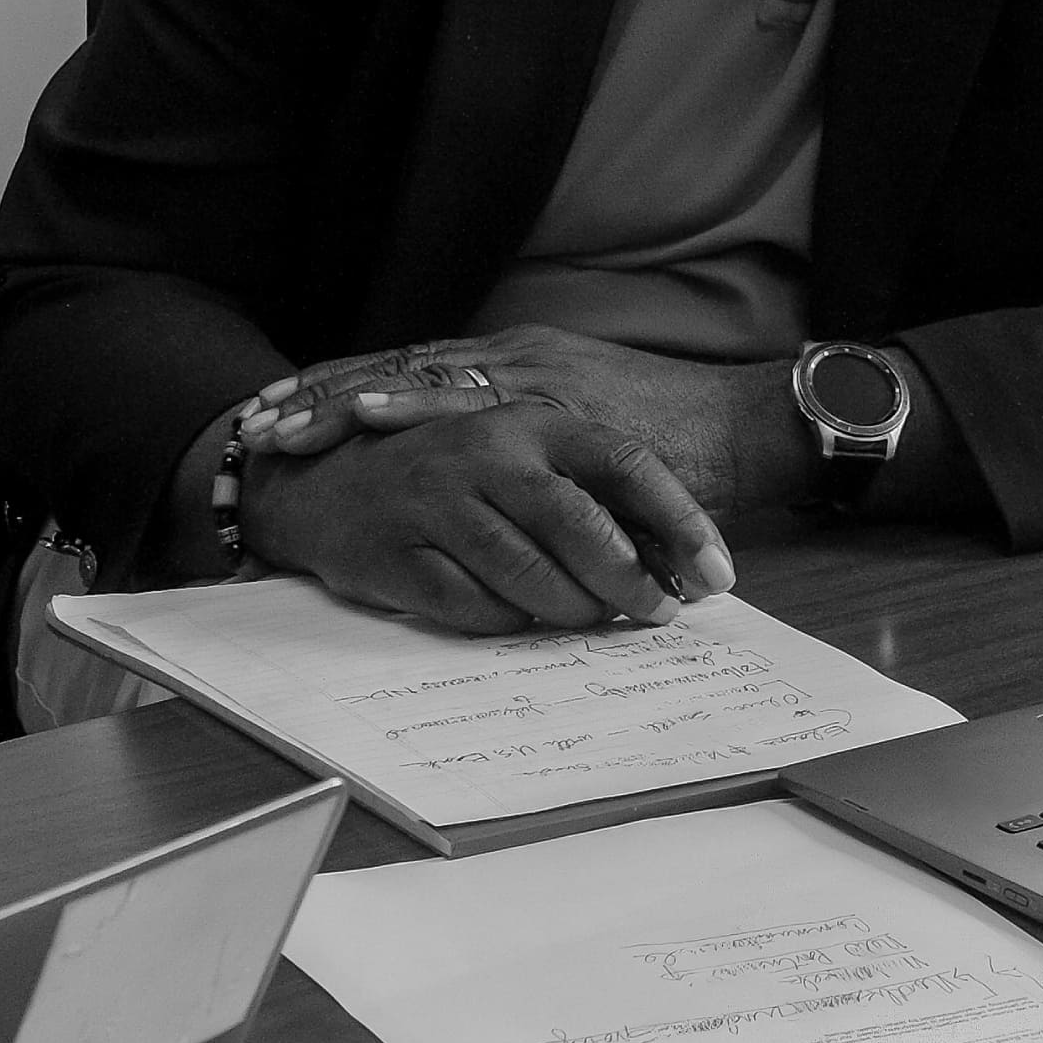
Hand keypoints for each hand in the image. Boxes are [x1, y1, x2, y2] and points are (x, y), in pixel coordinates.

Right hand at [238, 390, 742, 635]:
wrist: (325, 482)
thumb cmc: (452, 474)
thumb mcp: (524, 458)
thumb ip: (592, 494)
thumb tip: (677, 556)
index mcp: (530, 420)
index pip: (624, 463)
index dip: (678, 520)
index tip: (717, 572)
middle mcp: (486, 453)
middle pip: (580, 524)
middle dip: (633, 580)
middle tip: (664, 615)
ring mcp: (439, 504)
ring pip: (529, 574)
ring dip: (577, 609)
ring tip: (602, 621)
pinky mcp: (400, 557)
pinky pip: (473, 608)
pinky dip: (511, 623)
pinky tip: (529, 622)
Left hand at [241, 325, 819, 522]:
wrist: (746, 430)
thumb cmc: (677, 444)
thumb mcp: (590, 441)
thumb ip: (541, 460)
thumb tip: (492, 497)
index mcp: (524, 367)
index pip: (421, 374)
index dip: (355, 392)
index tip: (291, 410)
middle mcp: (520, 360)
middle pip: (404, 372)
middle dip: (330, 397)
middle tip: (263, 420)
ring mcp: (535, 377)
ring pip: (420, 379)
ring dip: (351, 401)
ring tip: (291, 422)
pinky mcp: (553, 402)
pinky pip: (471, 402)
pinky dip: (413, 404)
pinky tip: (368, 412)